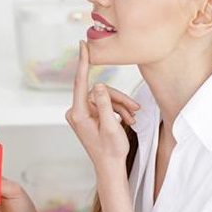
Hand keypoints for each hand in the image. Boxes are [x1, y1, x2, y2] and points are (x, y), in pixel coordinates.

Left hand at [65, 41, 133, 176]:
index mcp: (78, 114)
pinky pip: (104, 105)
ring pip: (104, 98)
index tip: (83, 45)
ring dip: (120, 106)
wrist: (110, 166)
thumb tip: (98, 85)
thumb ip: (105, 104)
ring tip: (132, 118)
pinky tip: (127, 120)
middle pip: (99, 92)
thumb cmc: (110, 151)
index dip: (83, 62)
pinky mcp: (88, 116)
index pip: (80, 82)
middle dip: (118, 99)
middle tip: (134, 109)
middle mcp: (76, 112)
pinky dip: (117, 111)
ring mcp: (82, 114)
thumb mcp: (111, 127)